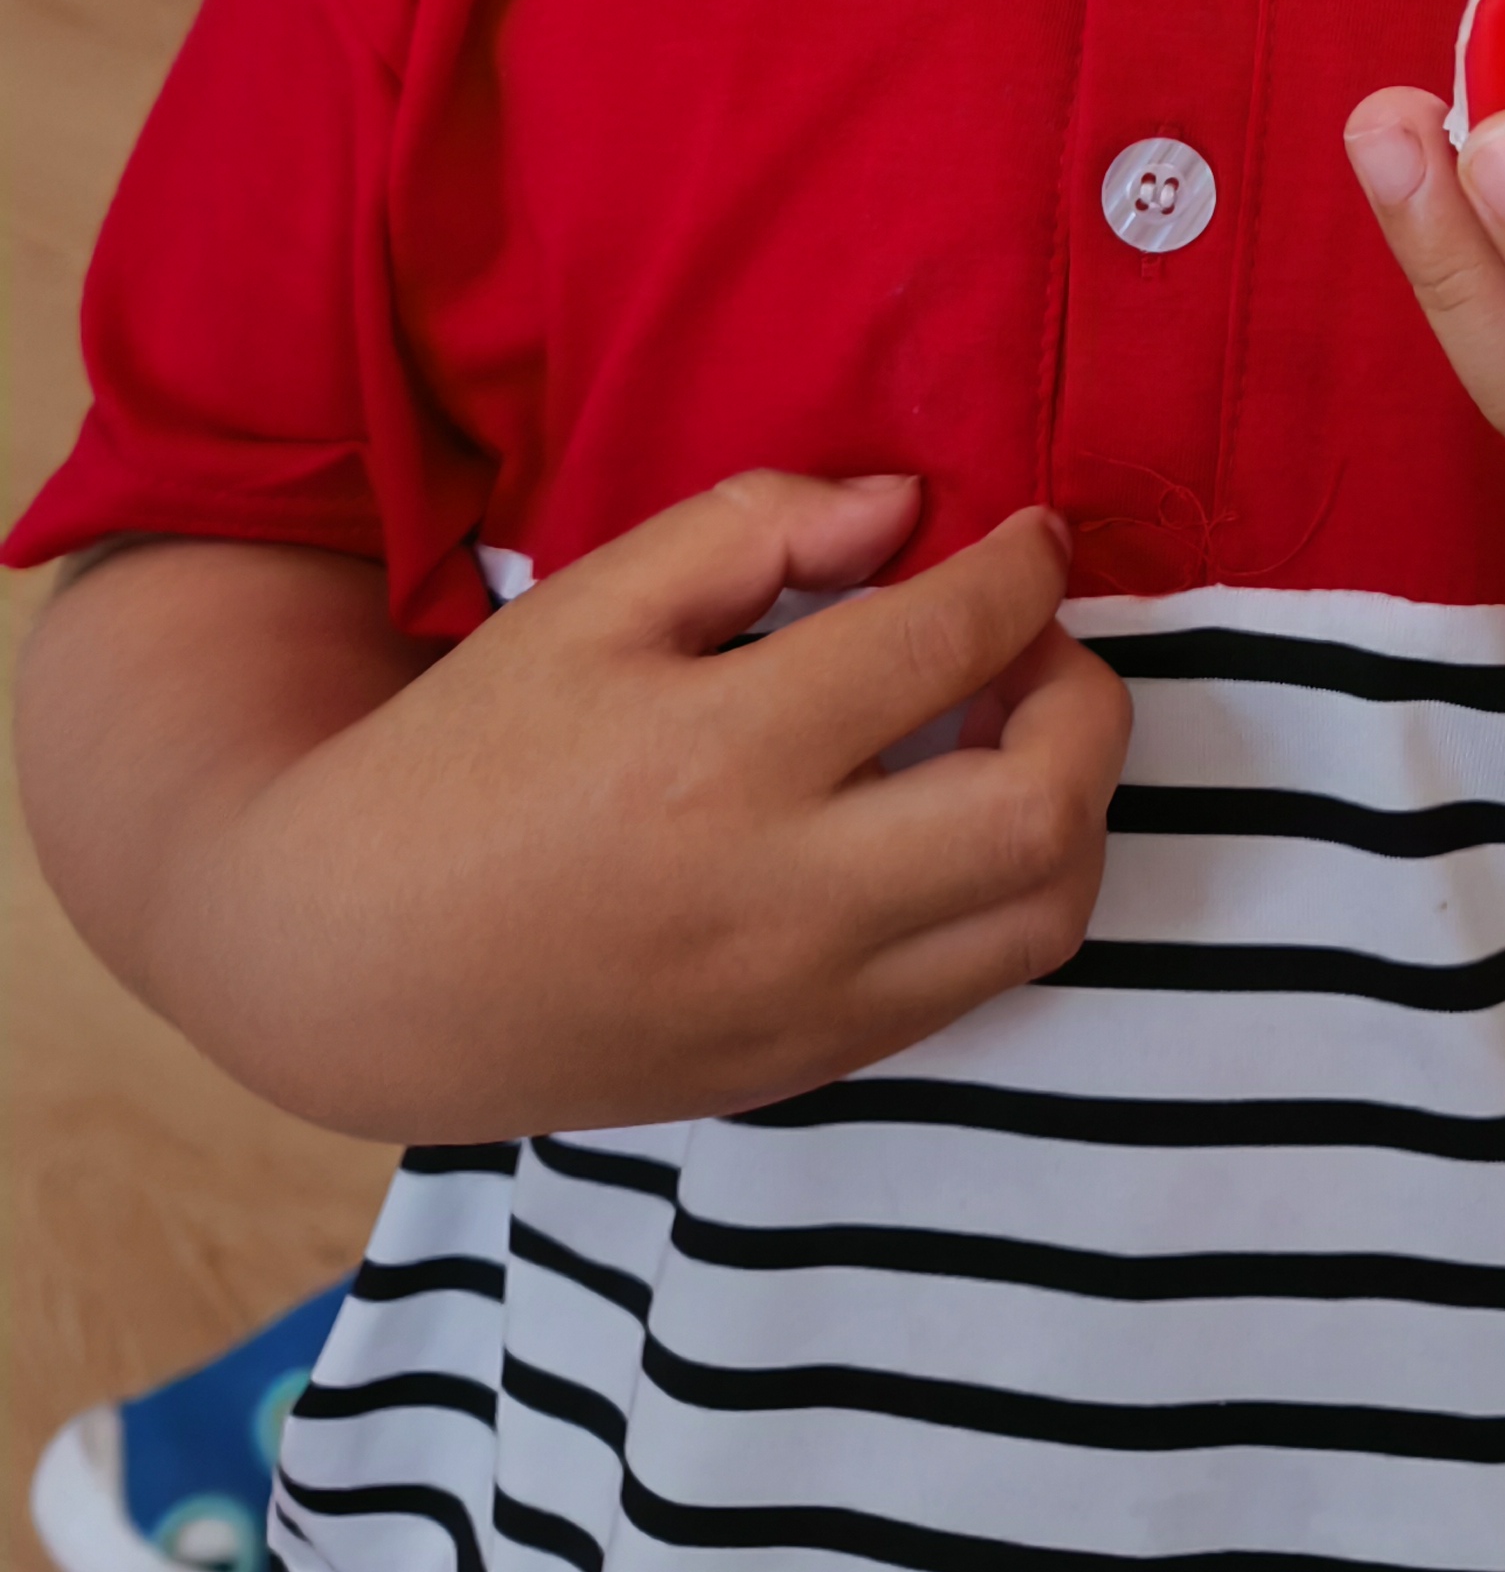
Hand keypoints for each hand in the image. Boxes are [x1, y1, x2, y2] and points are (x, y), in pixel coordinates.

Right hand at [27, 474, 1130, 1140]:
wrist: (352, 971)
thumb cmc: (467, 761)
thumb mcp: (589, 604)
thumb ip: (756, 528)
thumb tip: (907, 504)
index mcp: (718, 757)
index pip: (948, 643)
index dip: (1021, 569)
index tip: (1031, 533)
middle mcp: (783, 898)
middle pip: (1044, 804)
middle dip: (1085, 698)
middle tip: (1035, 644)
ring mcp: (805, 1002)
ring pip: (1044, 915)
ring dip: (1073, 806)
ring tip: (1008, 733)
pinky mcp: (806, 1066)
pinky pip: (975, 982)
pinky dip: (1011, 891)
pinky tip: (952, 822)